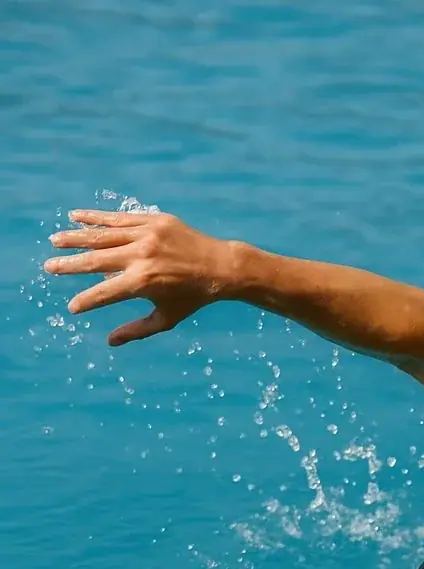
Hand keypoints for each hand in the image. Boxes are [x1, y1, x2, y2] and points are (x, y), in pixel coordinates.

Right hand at [44, 210, 232, 345]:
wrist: (220, 267)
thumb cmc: (192, 297)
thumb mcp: (167, 318)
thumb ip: (137, 329)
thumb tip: (110, 342)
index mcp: (144, 283)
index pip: (104, 293)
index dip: (86, 301)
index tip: (72, 307)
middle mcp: (142, 257)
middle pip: (95, 261)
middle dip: (69, 265)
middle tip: (48, 267)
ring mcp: (146, 236)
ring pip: (102, 236)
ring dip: (75, 238)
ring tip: (55, 240)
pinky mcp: (152, 221)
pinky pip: (117, 219)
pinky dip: (96, 218)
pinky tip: (76, 216)